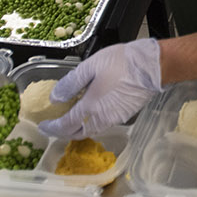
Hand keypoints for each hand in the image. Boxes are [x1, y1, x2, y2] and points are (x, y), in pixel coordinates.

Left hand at [41, 38, 162, 137]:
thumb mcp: (90, 66)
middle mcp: (101, 118)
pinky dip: (92, 123)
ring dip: (79, 128)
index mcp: (90, 107)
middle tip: (56, 125)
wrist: (152, 67)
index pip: (66, 125)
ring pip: (92, 130)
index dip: (52, 128)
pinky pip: (103, 125)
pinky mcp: (125, 115)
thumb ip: (71, 83)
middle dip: (65, 132)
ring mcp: (115, 119)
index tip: (43, 126)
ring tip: (72, 118)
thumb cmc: (121, 63)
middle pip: (79, 133)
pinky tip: (92, 112)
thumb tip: (55, 98)